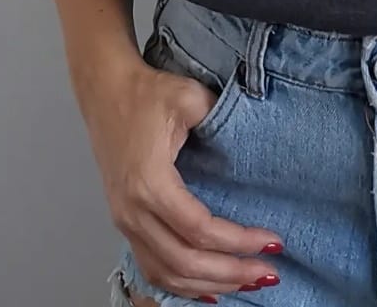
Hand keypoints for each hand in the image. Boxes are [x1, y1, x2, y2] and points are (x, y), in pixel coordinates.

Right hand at [82, 54, 284, 299]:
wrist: (105, 90)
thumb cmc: (146, 93)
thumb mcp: (188, 97)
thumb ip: (219, 119)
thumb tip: (249, 142)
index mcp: (150, 183)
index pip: (199, 229)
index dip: (238, 242)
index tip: (271, 242)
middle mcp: (133, 211)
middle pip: (184, 262)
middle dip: (231, 272)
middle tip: (269, 272)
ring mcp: (125, 221)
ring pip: (167, 273)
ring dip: (209, 284)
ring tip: (247, 283)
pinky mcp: (125, 221)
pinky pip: (152, 267)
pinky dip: (181, 284)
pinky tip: (209, 288)